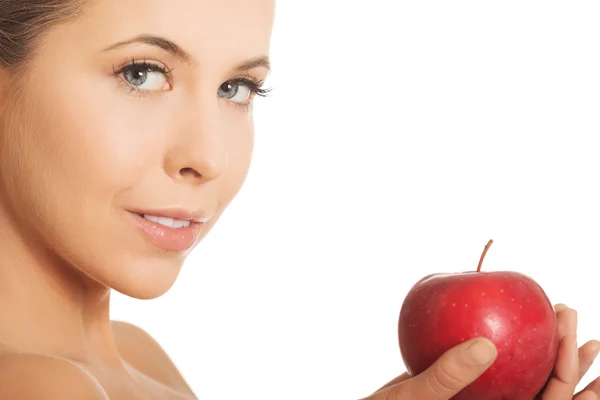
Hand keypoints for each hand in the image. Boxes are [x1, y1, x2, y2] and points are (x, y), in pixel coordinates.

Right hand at [364, 304, 599, 399]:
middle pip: (547, 390)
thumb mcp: (414, 398)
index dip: (568, 370)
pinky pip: (488, 361)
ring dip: (543, 349)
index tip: (572, 331)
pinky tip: (500, 317)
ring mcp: (480, 397)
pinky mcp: (462, 384)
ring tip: (558, 320)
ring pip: (522, 375)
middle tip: (573, 318)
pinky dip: (500, 340)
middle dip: (567, 357)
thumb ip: (448, 377)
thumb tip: (487, 345)